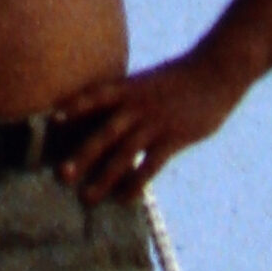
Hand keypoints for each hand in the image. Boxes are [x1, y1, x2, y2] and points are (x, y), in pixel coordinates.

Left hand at [43, 44, 243, 197]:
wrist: (217, 70)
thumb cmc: (183, 78)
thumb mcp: (151, 81)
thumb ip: (131, 97)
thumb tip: (114, 117)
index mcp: (130, 87)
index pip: (96, 95)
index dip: (75, 107)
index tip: (54, 120)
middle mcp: (137, 105)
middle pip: (104, 132)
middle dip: (82, 155)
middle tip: (62, 175)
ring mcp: (155, 122)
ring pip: (124, 153)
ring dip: (104, 178)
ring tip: (87, 198)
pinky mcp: (174, 137)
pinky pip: (150, 165)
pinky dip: (136, 183)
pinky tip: (125, 199)